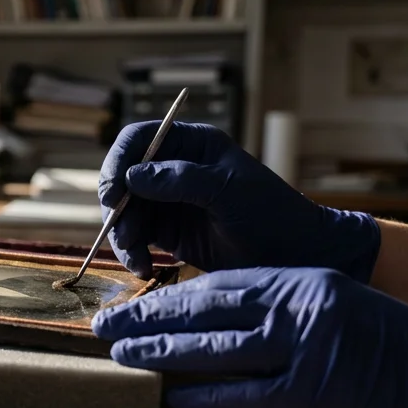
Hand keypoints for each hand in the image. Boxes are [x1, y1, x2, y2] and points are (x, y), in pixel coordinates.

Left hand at [91, 267, 407, 407]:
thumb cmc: (397, 348)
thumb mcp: (339, 308)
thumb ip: (285, 311)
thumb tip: (220, 325)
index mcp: (304, 281)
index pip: (223, 282)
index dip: (173, 295)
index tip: (135, 302)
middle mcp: (300, 305)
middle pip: (208, 306)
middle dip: (151, 316)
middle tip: (106, 324)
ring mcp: (307, 348)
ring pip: (216, 345)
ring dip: (162, 351)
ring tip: (121, 354)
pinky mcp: (314, 392)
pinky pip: (244, 393)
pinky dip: (204, 394)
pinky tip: (171, 395)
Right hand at [99, 122, 380, 280]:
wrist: (295, 255)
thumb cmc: (270, 212)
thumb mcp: (228, 189)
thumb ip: (180, 179)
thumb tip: (131, 177)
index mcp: (191, 144)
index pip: (139, 140)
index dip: (119, 161)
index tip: (113, 192)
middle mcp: (174, 169)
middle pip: (123, 178)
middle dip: (117, 207)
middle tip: (121, 233)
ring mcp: (169, 201)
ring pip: (125, 212)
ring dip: (123, 236)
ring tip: (137, 259)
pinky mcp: (169, 233)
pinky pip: (136, 238)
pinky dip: (133, 253)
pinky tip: (144, 267)